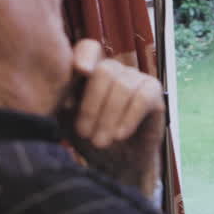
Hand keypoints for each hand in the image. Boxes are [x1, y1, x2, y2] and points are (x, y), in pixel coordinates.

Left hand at [62, 39, 164, 196]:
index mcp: (91, 71)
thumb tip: (59, 97)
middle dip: (92, 106)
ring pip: (124, 85)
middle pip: (105, 70)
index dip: (85, 56)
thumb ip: (58, 103)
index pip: (90, 48)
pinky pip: (143, 97)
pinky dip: (129, 117)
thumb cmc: (89, 139)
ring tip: (100, 142)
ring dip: (109, 117)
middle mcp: (115, 70)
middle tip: (86, 134)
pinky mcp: (154, 94)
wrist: (118, 165)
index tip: (80, 72)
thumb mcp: (66, 121)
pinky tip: (119, 135)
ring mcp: (137, 79)